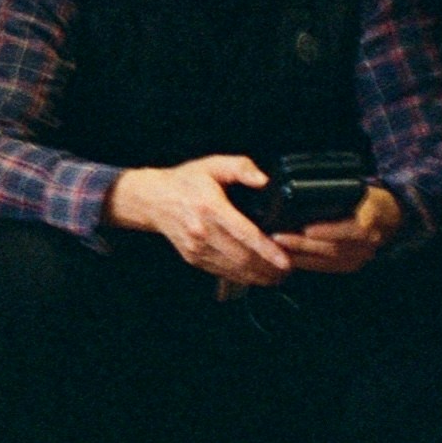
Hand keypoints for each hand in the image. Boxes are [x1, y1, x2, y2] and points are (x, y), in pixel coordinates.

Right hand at [104, 155, 290, 284]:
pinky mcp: (193, 258)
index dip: (267, 249)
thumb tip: (264, 180)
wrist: (152, 199)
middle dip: (270, 268)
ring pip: (234, 269)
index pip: (244, 233)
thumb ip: (240, 167)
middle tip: (290, 269)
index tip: (285, 260)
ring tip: (278, 276)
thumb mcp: (212, 165)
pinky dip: (243, 277)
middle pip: (242, 258)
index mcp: (210, 207)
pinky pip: (223, 272)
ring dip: (260, 277)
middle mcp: (202, 231)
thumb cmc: (185, 182)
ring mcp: (197, 248)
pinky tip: (257, 275)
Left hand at [277, 184, 403, 274]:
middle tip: (279, 237)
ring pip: (330, 259)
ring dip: (302, 255)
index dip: (330, 231)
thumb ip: (340, 188)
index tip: (307, 229)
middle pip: (336, 247)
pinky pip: (329, 267)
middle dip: (304, 244)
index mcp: (371, 217)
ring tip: (277, 248)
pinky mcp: (354, 264)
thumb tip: (307, 183)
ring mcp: (362, 255)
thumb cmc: (368, 198)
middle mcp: (369, 240)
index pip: (354, 228)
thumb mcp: (359, 187)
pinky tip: (289, 258)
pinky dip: (308, 263)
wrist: (389, 217)